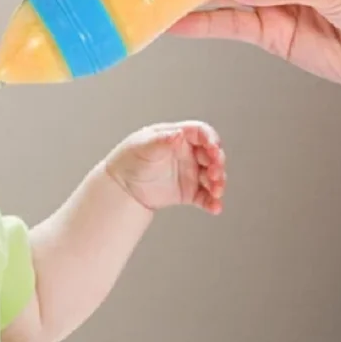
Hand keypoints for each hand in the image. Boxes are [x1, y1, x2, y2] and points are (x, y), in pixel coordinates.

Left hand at [105, 121, 225, 214]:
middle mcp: (188, 154)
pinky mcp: (190, 192)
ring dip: (218, 183)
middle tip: (214, 172)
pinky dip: (212, 202)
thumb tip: (179, 134)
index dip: (211, 139)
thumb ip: (162, 140)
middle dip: (218, 163)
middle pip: (212, 155)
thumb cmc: (129, 159)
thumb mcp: (143, 146)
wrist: (121, 187)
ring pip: (213, 177)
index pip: (201, 133)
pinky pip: (205, 197)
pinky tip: (215, 208)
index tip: (214, 148)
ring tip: (216, 192)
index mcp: (178, 137)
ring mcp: (191, 173)